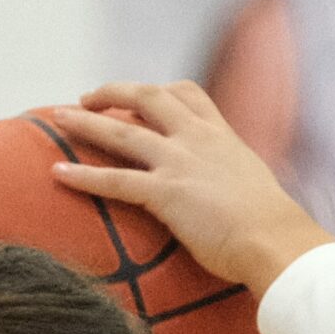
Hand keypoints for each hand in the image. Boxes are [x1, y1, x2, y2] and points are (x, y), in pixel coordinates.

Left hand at [51, 82, 332, 292]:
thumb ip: (237, 184)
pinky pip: (116, 180)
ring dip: (86, 121)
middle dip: (114, 92)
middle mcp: (198, 140)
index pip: (188, 95)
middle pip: (148, 97)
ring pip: (122, 130)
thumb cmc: (275, 231)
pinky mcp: (166, 194)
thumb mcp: (257, 191)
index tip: (144, 94)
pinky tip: (58, 175)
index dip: (161, 91)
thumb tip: (239, 203)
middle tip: (88, 97)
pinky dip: (84, 176)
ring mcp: (180, 163)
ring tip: (58, 117)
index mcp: (222, 137)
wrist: (276, 242)